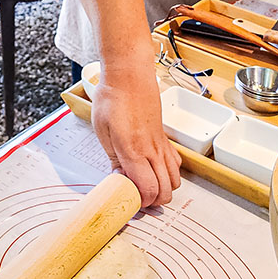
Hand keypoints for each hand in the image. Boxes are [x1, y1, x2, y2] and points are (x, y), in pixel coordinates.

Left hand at [91, 59, 180, 207]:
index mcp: (133, 150)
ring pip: (174, 180)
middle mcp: (152, 150)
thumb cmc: (112, 98)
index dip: (141, 202)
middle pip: (165, 191)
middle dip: (153, 201)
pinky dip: (169, 174)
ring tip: (145, 186)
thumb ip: (112, 158)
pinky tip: (153, 169)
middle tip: (136, 197)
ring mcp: (161, 145)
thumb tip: (118, 178)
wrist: (129, 76)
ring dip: (163, 189)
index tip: (129, 201)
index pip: (147, 189)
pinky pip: (175, 164)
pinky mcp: (165, 138)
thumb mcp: (102, 130)